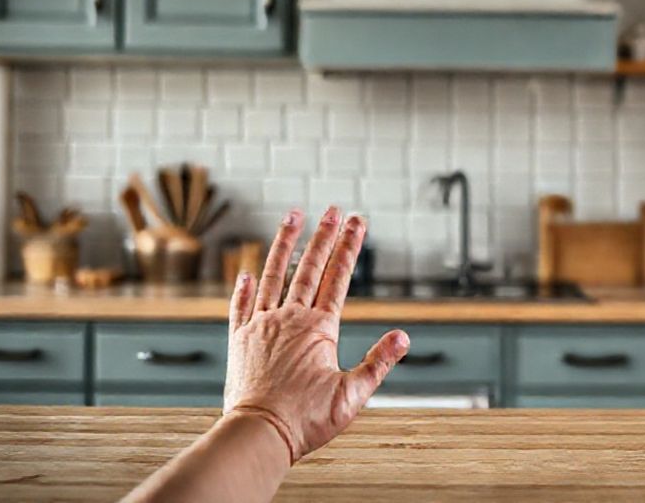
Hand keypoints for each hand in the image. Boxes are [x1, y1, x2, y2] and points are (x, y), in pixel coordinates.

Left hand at [222, 207, 409, 463]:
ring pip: (273, 274)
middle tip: (332, 210)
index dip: (350, 247)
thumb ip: (378, 362)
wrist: (258, 435)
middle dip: (324, 236)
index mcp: (318, 328)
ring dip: (284, 243)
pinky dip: (243, 287)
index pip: (339, 277)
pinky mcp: (240, 340)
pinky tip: (246, 272)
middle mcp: (289, 318)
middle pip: (309, 268)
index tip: (357, 221)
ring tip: (293, 216)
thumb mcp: (352, 395)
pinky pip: (240, 305)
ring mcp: (261, 325)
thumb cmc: (306, 420)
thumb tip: (404, 336)